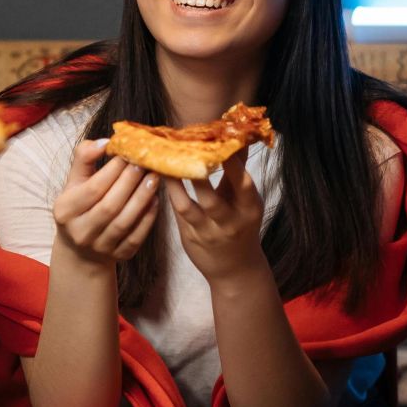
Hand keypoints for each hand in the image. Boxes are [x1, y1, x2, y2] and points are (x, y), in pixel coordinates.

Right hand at [52, 139, 161, 266]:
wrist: (82, 248)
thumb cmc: (80, 205)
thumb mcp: (74, 182)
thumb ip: (84, 158)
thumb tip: (105, 141)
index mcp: (65, 211)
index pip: (93, 189)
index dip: (113, 171)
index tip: (128, 154)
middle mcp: (80, 232)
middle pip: (110, 206)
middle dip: (130, 182)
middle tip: (145, 163)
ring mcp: (100, 248)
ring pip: (125, 222)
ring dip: (142, 198)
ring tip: (154, 178)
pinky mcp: (119, 256)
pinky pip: (137, 237)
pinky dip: (148, 217)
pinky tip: (155, 200)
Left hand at [166, 147, 265, 282]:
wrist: (235, 269)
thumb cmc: (240, 225)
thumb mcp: (246, 201)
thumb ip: (239, 170)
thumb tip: (237, 137)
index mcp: (249, 209)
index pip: (243, 184)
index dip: (232, 164)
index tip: (219, 141)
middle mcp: (229, 223)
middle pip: (211, 199)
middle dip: (196, 175)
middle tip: (183, 150)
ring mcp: (207, 233)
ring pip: (187, 207)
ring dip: (173, 184)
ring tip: (162, 163)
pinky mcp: (190, 238)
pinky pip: (176, 214)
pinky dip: (168, 194)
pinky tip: (158, 177)